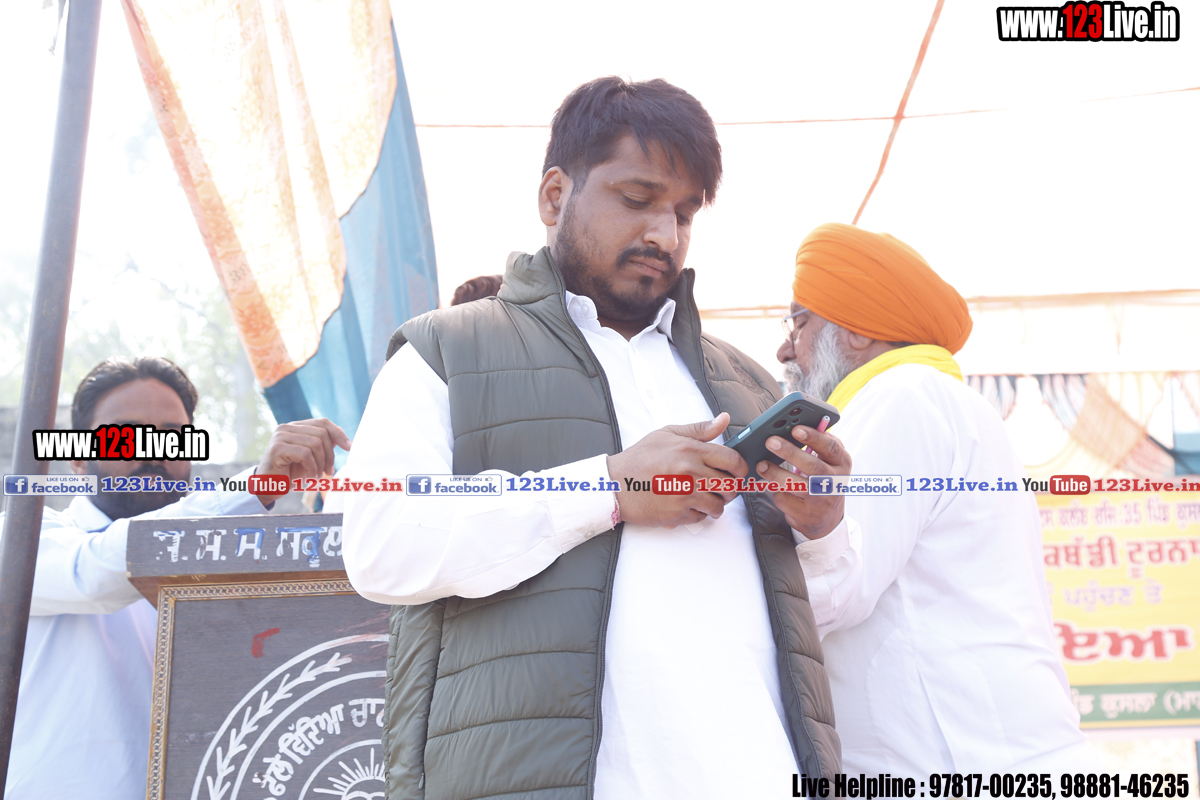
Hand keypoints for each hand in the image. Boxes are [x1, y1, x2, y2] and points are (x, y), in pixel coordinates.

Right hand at [254, 418, 351, 505]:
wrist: (268, 487)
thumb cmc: (290, 473)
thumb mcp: (311, 457)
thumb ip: (322, 444)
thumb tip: (341, 435)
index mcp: (295, 427)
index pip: (323, 422)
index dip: (339, 434)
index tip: (349, 448)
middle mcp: (287, 427)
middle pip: (322, 433)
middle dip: (330, 455)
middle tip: (330, 472)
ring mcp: (280, 436)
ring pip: (315, 444)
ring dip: (321, 464)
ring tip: (318, 476)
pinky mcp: (277, 448)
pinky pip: (305, 454)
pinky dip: (312, 468)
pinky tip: (310, 478)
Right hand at [606, 412, 746, 528]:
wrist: (615, 484)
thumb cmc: (639, 459)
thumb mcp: (667, 434)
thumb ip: (699, 429)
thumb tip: (724, 420)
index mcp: (691, 450)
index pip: (732, 460)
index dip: (741, 467)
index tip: (738, 471)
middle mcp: (691, 473)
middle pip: (730, 486)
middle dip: (731, 489)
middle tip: (723, 487)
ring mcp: (685, 495)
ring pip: (719, 506)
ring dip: (716, 504)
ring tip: (706, 498)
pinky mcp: (677, 514)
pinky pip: (701, 517)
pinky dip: (699, 514)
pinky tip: (688, 505)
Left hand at [755, 424, 850, 539]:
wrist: (826, 517)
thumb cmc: (823, 479)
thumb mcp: (828, 461)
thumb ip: (817, 443)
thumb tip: (791, 425)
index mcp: (841, 462)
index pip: (830, 447)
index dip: (813, 437)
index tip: (796, 429)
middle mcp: (834, 482)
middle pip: (813, 466)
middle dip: (790, 452)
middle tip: (771, 442)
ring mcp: (821, 500)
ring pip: (796, 485)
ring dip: (776, 473)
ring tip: (762, 464)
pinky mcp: (806, 514)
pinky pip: (786, 500)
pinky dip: (775, 491)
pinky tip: (770, 485)